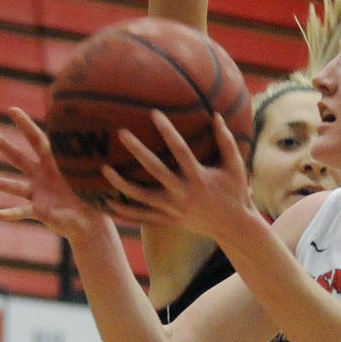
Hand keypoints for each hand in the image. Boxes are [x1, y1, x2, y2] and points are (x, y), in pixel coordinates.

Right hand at [0, 108, 104, 237]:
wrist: (90, 223)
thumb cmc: (93, 198)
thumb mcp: (92, 180)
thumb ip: (90, 168)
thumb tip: (102, 147)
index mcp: (54, 164)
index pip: (37, 140)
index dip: (26, 125)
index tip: (12, 109)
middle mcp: (41, 176)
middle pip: (18, 158)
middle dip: (2, 145)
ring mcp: (37, 193)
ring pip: (14, 186)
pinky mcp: (38, 211)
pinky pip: (22, 212)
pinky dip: (12, 214)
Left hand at [104, 110, 254, 240]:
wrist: (233, 228)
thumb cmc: (236, 192)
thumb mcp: (236, 167)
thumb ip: (226, 141)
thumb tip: (216, 115)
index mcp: (199, 178)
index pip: (180, 151)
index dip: (168, 131)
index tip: (154, 113)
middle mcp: (184, 194)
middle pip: (156, 170)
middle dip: (138, 151)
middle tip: (122, 133)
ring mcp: (174, 210)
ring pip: (143, 197)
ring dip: (122, 184)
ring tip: (104, 169)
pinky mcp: (169, 221)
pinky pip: (143, 217)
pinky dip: (125, 212)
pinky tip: (108, 203)